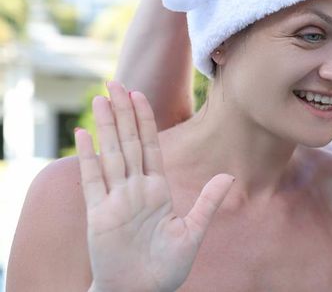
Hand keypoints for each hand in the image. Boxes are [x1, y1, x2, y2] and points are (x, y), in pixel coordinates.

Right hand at [75, 82, 233, 291]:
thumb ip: (208, 202)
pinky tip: (84, 133)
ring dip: (107, 125)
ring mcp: (115, 199)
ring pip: (111, 153)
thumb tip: (229, 176)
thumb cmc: (166, 268)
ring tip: (102, 97)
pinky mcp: (99, 214)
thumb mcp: (192, 232)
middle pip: (128, 142)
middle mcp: (134, 190)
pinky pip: (93, 180)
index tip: (141, 94)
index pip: (151, 147)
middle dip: (123, 112)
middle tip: (116, 82)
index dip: (145, 120)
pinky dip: (89, 157)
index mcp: (157, 190)